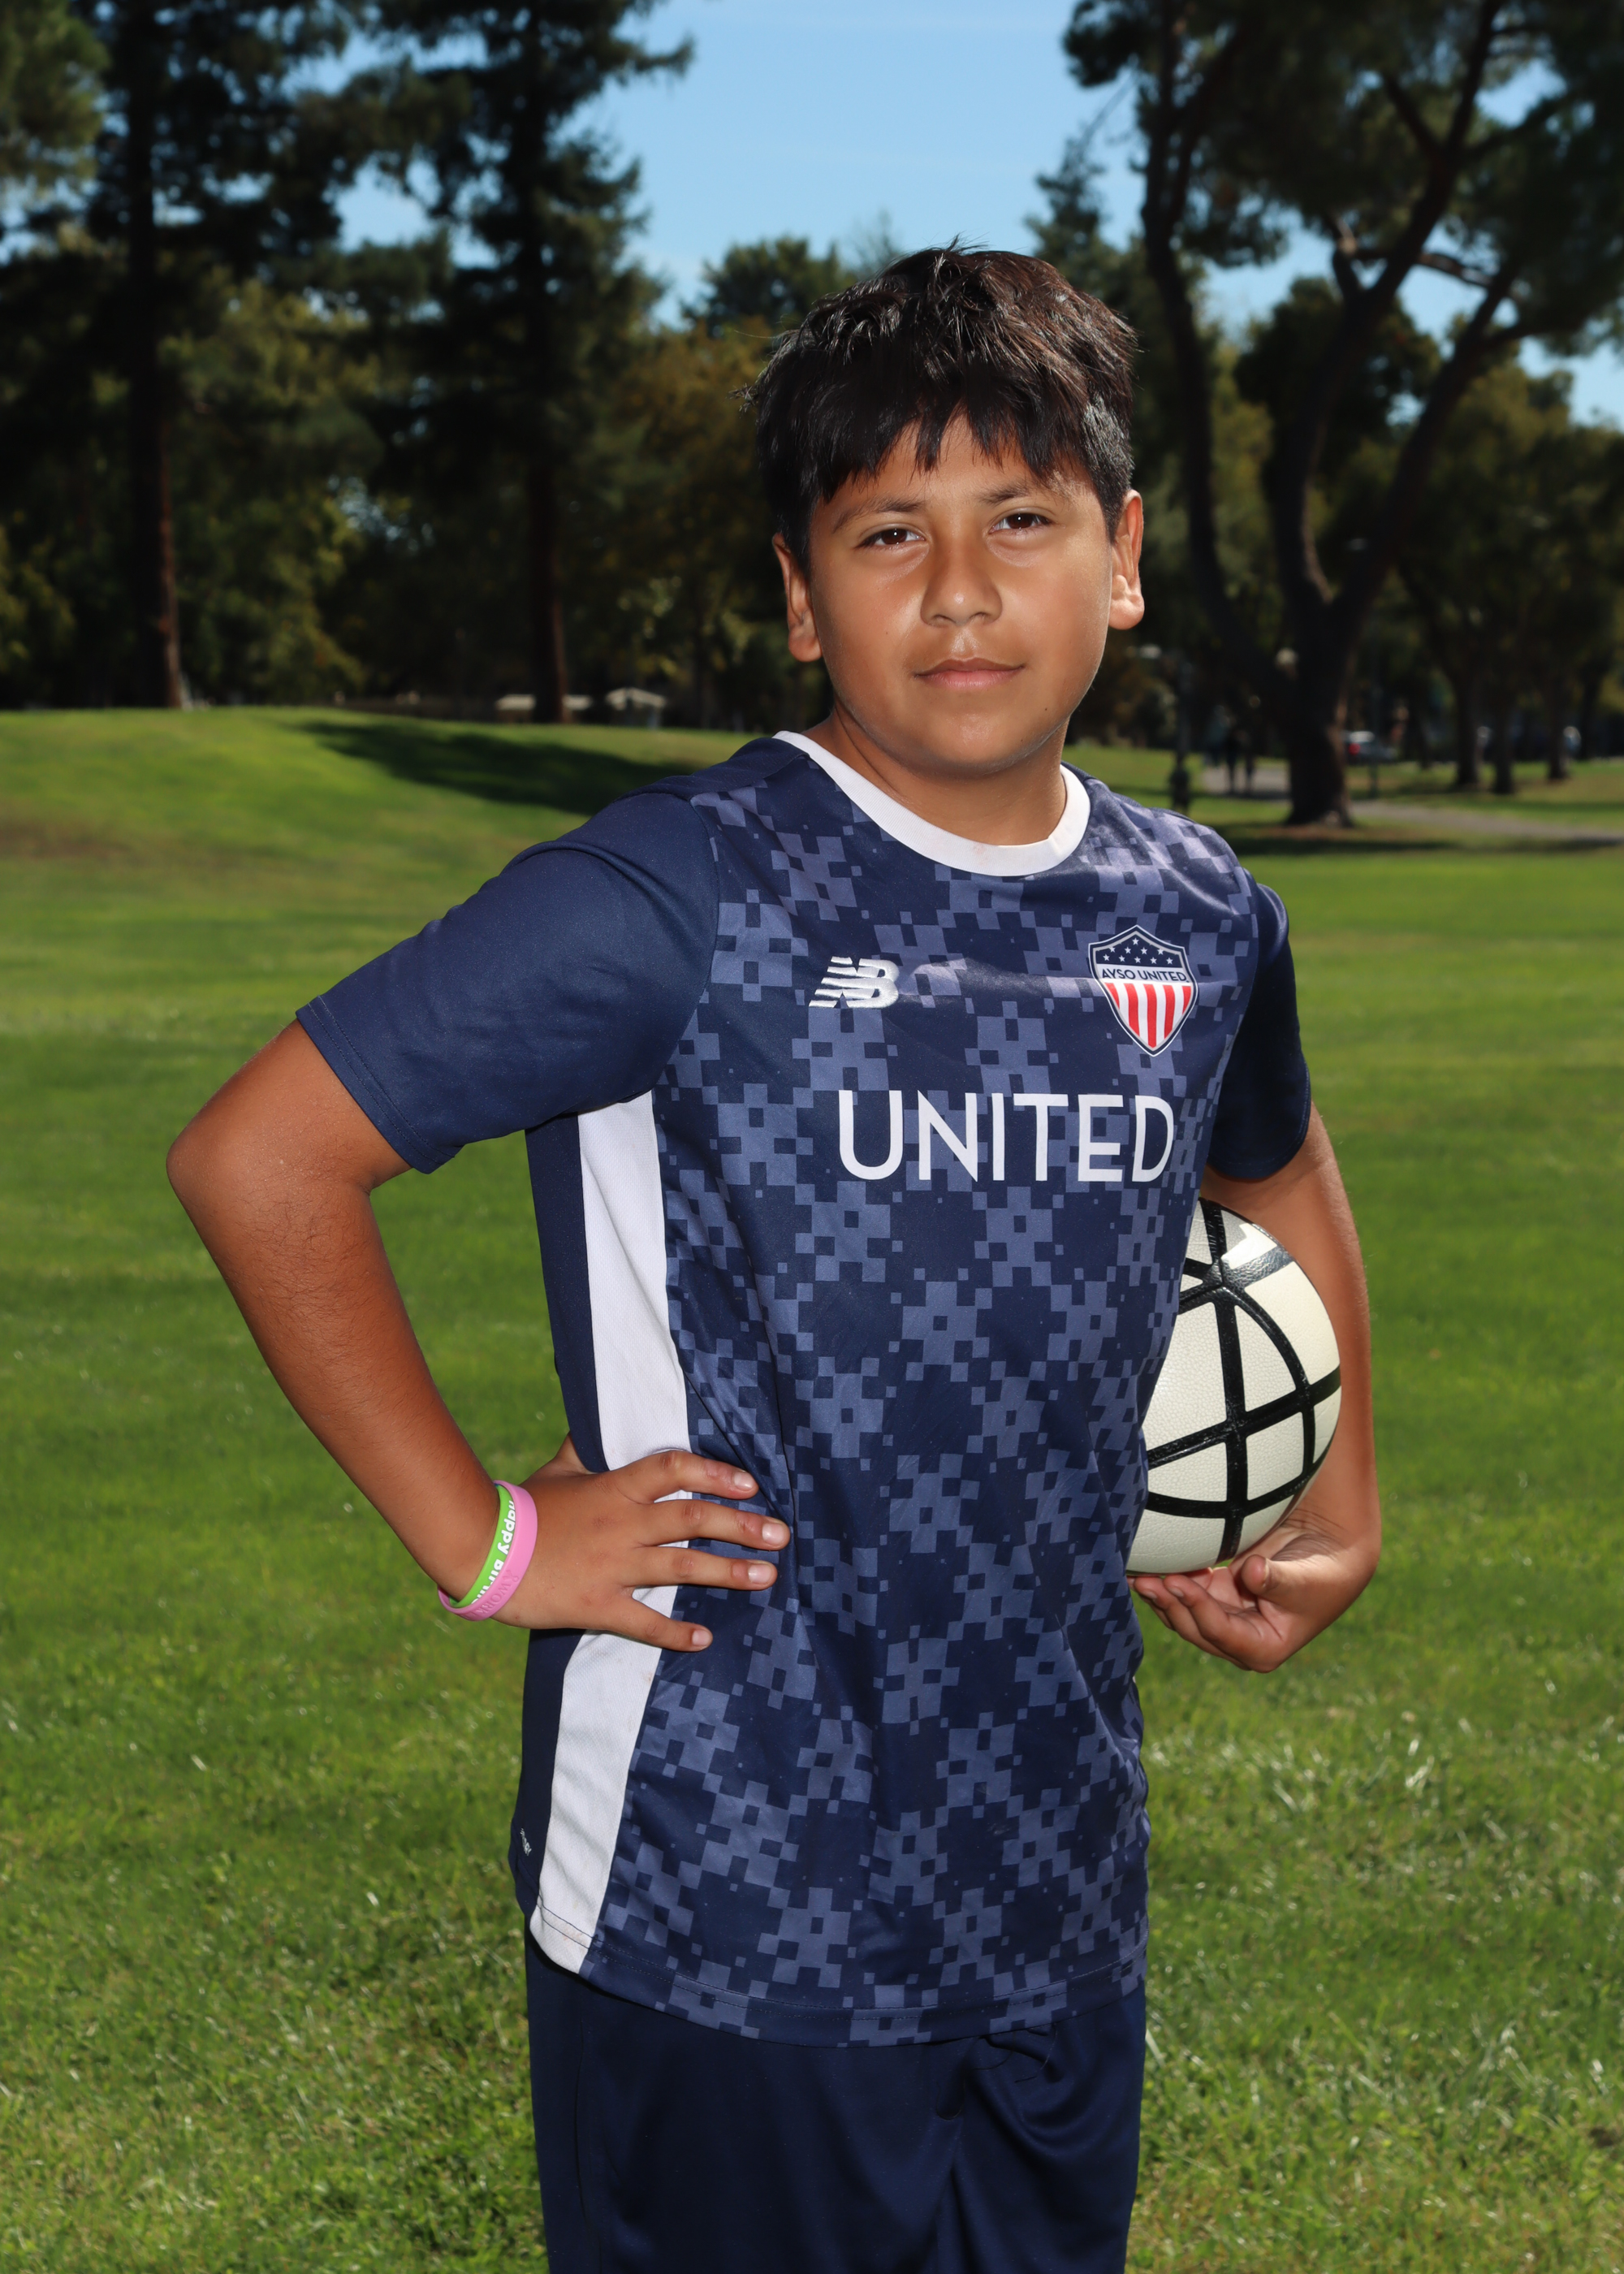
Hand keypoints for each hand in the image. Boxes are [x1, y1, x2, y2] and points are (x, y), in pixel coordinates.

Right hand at [495, 1434, 786, 1651]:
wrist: (480, 1550)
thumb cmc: (521, 1508)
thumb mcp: (558, 1469)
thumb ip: (587, 1448)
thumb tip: (598, 1419)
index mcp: (614, 1488)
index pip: (675, 1470)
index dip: (715, 1474)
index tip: (750, 1484)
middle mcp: (621, 1525)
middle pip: (693, 1520)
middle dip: (742, 1525)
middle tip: (780, 1534)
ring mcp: (611, 1567)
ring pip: (682, 1567)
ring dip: (729, 1573)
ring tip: (767, 1576)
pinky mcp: (597, 1605)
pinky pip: (644, 1623)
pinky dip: (676, 1634)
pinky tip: (704, 1639)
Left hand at [1130, 1503, 1374, 1672]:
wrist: (1328, 1556)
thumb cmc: (1321, 1574)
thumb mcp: (1304, 1579)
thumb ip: (1277, 1579)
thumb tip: (1253, 1572)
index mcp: (1263, 1649)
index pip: (1221, 1632)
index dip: (1197, 1607)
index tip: (1177, 1581)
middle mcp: (1240, 1642)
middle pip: (1196, 1628)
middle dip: (1170, 1604)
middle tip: (1146, 1580)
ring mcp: (1226, 1620)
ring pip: (1184, 1614)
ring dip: (1161, 1596)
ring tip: (1136, 1576)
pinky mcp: (1218, 1598)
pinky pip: (1186, 1595)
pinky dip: (1169, 1583)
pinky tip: (1146, 1569)